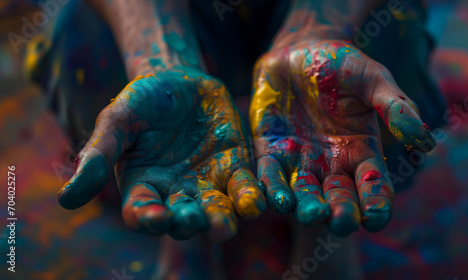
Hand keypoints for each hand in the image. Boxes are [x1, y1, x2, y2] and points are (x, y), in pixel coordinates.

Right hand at [58, 66, 265, 240]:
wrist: (179, 79)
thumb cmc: (142, 101)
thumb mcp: (116, 122)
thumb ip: (98, 156)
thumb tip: (65, 200)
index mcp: (144, 187)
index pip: (143, 214)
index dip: (148, 219)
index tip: (156, 218)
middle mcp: (177, 193)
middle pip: (183, 220)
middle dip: (189, 223)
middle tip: (194, 219)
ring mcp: (208, 183)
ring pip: (217, 211)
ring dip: (222, 220)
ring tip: (225, 225)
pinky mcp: (235, 168)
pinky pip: (244, 188)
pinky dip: (250, 198)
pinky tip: (256, 202)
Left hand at [250, 40, 434, 235]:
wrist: (300, 51)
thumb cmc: (342, 65)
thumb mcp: (373, 80)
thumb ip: (395, 107)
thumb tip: (426, 140)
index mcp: (362, 151)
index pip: (373, 186)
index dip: (377, 204)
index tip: (376, 218)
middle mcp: (331, 164)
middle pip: (338, 197)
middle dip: (341, 212)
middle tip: (341, 222)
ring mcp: (300, 160)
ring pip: (303, 192)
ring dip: (306, 206)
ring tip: (311, 214)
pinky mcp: (271, 151)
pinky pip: (270, 174)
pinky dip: (272, 188)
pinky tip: (275, 199)